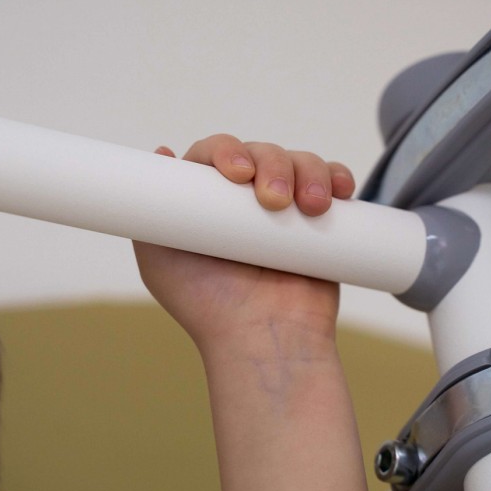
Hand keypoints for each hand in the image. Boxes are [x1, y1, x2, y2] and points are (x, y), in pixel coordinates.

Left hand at [133, 135, 355, 355]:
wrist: (264, 339)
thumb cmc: (208, 307)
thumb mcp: (159, 259)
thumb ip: (151, 211)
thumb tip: (162, 154)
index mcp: (209, 204)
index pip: (216, 155)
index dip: (227, 152)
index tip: (238, 174)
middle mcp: (245, 203)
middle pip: (261, 153)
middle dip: (272, 165)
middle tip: (274, 202)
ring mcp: (285, 211)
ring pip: (299, 163)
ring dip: (307, 172)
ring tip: (313, 207)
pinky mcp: (320, 223)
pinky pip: (333, 183)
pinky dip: (338, 177)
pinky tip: (339, 191)